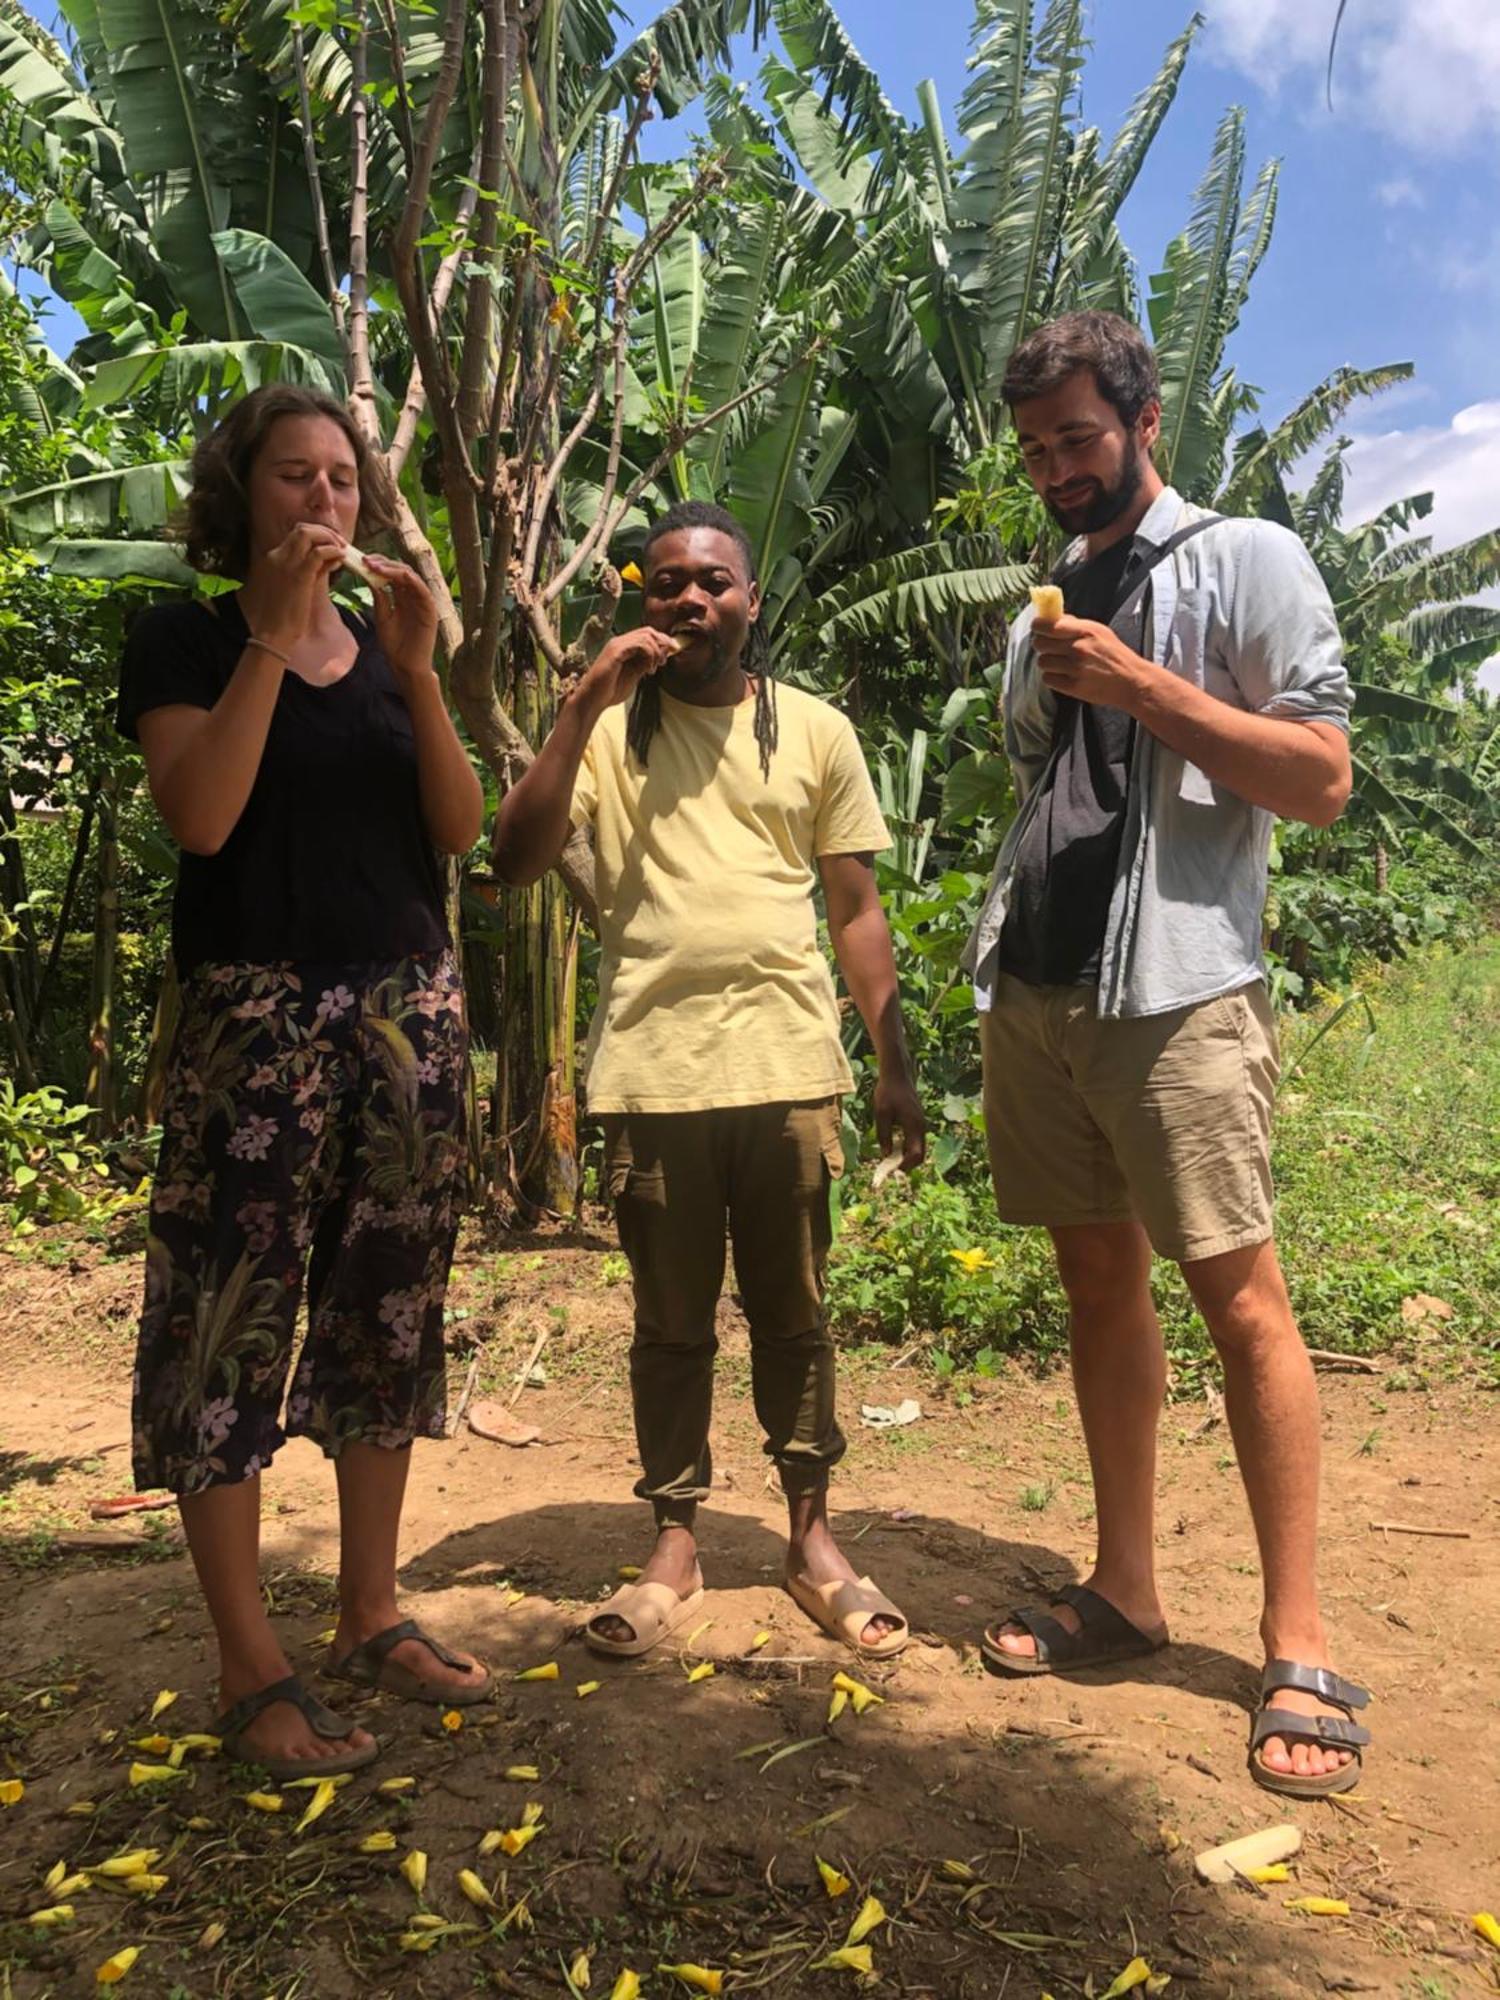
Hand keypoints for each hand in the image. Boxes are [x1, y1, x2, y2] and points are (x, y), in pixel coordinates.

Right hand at [249, 523, 345, 647]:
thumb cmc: (284, 614)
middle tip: (340, 543)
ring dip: (328, 538)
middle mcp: (278, 556)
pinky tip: (340, 559)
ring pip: (308, 534)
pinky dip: (332, 551)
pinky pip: (318, 553)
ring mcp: (287, 564)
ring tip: (341, 549)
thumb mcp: (297, 587)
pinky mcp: (299, 575)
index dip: (317, 535)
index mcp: (274, 558)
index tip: (332, 543)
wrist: (273, 632)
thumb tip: (331, 559)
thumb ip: (312, 570)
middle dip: (324, 531)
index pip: (296, 534)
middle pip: (302, 529)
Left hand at [363, 554, 438, 687]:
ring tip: (375, 566)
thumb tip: (370, 575)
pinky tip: (397, 575)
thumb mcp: (382, 616)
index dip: (377, 564)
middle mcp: (413, 596)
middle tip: (366, 560)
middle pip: (400, 570)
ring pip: (411, 576)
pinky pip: (423, 590)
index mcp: (401, 596)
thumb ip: (379, 597)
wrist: (405, 666)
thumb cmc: (394, 645)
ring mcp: (422, 602)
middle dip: (383, 562)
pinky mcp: (430, 610)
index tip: (360, 561)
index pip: (391, 573)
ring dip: (393, 568)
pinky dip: (411, 580)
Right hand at [574, 626, 679, 714]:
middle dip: (662, 644)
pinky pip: (639, 644)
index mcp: (624, 646)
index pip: (647, 634)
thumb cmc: (609, 691)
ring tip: (654, 668)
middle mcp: (620, 642)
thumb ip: (645, 664)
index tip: (670, 655)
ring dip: (656, 652)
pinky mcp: (615, 651)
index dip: (662, 641)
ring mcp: (617, 645)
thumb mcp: (634, 675)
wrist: (592, 700)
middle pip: (648, 631)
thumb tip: (661, 655)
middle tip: (663, 662)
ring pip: (646, 636)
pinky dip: (649, 654)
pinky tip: (648, 668)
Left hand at [874, 1070, 926, 1173]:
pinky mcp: (917, 1121)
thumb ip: (884, 1135)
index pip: (915, 1155)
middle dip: (907, 1164)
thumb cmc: (888, 1092)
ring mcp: (920, 1124)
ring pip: (918, 1148)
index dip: (905, 1166)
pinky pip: (915, 1140)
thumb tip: (886, 1155)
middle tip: (891, 1169)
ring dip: (906, 1156)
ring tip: (890, 1160)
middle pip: (920, 1154)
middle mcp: (921, 1127)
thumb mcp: (881, 1114)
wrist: (897, 1075)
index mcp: (914, 1126)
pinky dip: (907, 1147)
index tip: (892, 1171)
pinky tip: (894, 1147)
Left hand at [1031, 615, 1152, 711]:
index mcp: (1085, 631)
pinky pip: (1048, 679)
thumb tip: (1053, 618)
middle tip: (1049, 647)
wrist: (1131, 682)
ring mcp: (1075, 669)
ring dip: (1048, 662)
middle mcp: (1078, 649)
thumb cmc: (1115, 655)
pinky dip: (1053, 677)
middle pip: (1040, 644)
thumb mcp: (1100, 631)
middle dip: (1042, 644)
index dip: (1038, 626)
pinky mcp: (1073, 687)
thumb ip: (1076, 624)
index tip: (1038, 628)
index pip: (1047, 625)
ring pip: (1042, 662)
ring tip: (1060, 663)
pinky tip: (1063, 675)